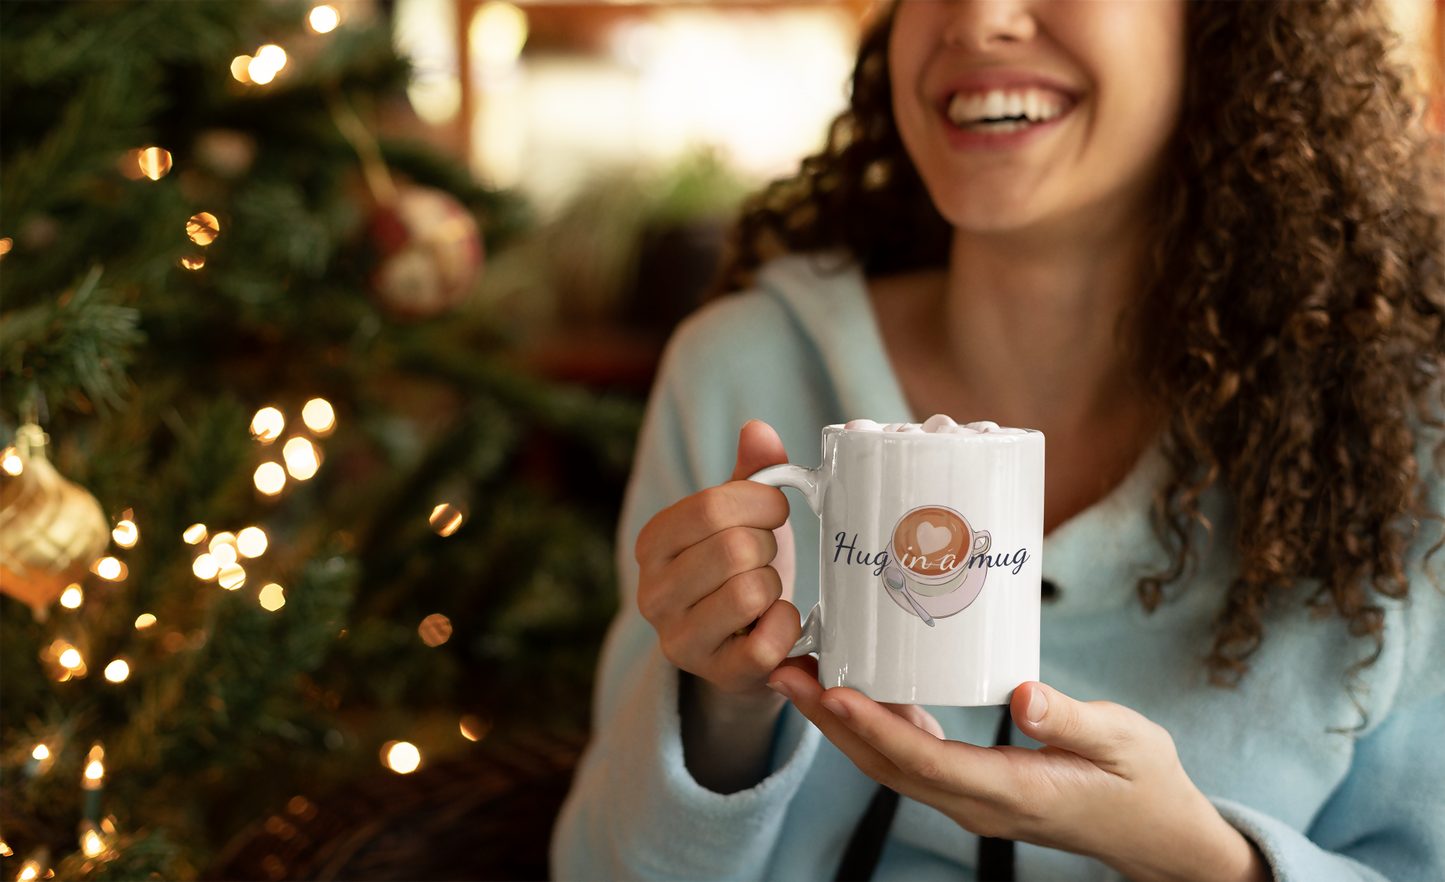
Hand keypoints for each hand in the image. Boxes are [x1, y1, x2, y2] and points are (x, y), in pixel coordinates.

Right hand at [637, 420, 800, 695]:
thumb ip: (751, 472)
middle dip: (767, 548)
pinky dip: (788, 626)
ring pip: (750, 593)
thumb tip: (758, 429)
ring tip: (767, 592)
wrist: (742, 646)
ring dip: (776, 587)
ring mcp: (679, 640)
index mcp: (652, 543)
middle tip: (766, 558)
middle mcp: (652, 594)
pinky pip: (766, 643)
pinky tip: (779, 621)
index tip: (775, 511)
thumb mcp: (742, 518)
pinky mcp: (715, 676)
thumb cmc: (742, 569)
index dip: (760, 503)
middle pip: (733, 549)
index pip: (710, 507)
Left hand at [767, 661, 1269, 881]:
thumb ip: (1074, 721)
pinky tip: (861, 692)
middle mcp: (978, 802)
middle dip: (830, 721)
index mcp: (1011, 792)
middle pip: (887, 764)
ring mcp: (972, 799)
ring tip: (803, 676)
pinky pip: (912, 759)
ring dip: (842, 724)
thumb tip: (1024, 694)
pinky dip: (877, 727)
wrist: (1159, 835)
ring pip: (892, 764)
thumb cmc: (1144, 784)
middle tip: (785, 672)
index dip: (873, 726)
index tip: (830, 691)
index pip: (924, 760)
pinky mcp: (975, 787)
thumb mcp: (1125, 743)